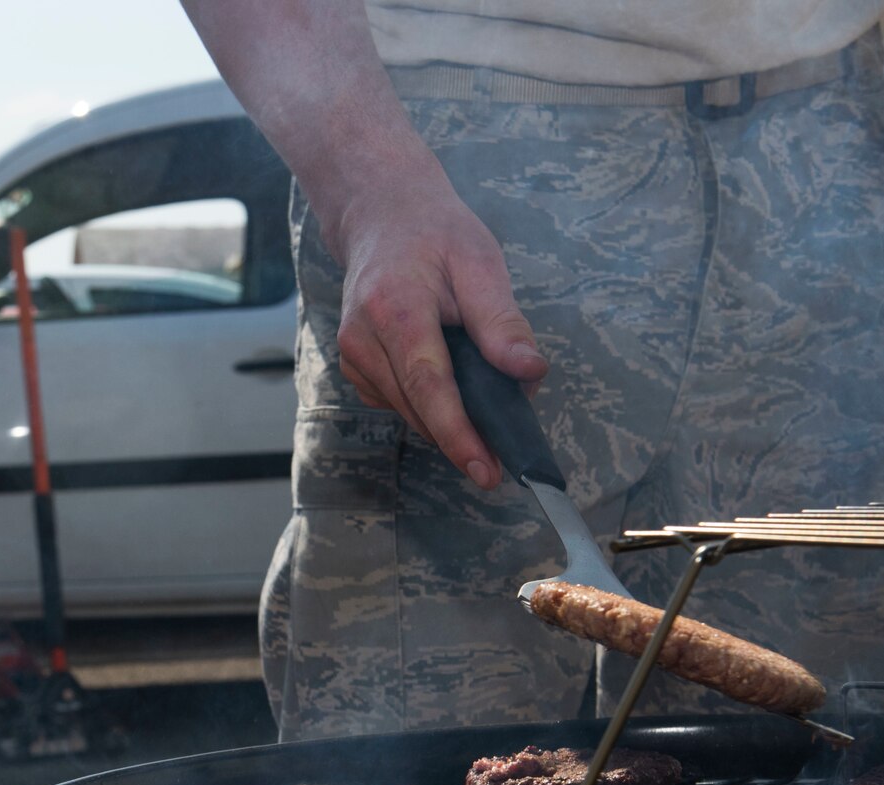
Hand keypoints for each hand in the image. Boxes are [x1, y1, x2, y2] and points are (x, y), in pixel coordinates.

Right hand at [329, 179, 548, 488]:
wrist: (380, 215)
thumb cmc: (434, 234)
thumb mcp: (479, 264)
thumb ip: (502, 323)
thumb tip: (529, 372)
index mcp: (395, 309)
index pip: (428, 386)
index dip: (458, 434)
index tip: (486, 469)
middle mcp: (363, 338)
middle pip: (417, 408)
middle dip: (461, 437)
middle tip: (503, 453)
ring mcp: (353, 355)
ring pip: (407, 412)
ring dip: (447, 420)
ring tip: (484, 410)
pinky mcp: (355, 366)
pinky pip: (397, 403)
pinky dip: (428, 406)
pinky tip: (449, 387)